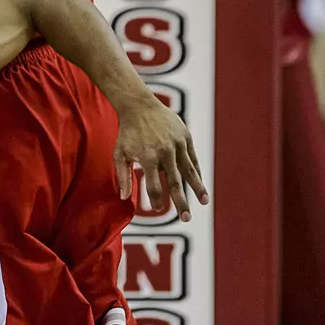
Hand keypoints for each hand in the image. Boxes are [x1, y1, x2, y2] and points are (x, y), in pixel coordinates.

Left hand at [112, 95, 206, 221]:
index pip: (154, 186)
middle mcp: (165, 152)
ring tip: (204, 202)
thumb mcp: (120, 153)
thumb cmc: (128, 132)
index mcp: (148, 157)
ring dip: (197, 188)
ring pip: (189, 171)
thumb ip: (122, 176)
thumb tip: (125, 198)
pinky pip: (193, 158)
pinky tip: (201, 184)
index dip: (156, 200)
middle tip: (186, 219)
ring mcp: (177, 144)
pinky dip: (197, 172)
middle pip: (175, 182)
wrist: (140, 105)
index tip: (156, 209)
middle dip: (181, 202)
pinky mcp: (185, 137)